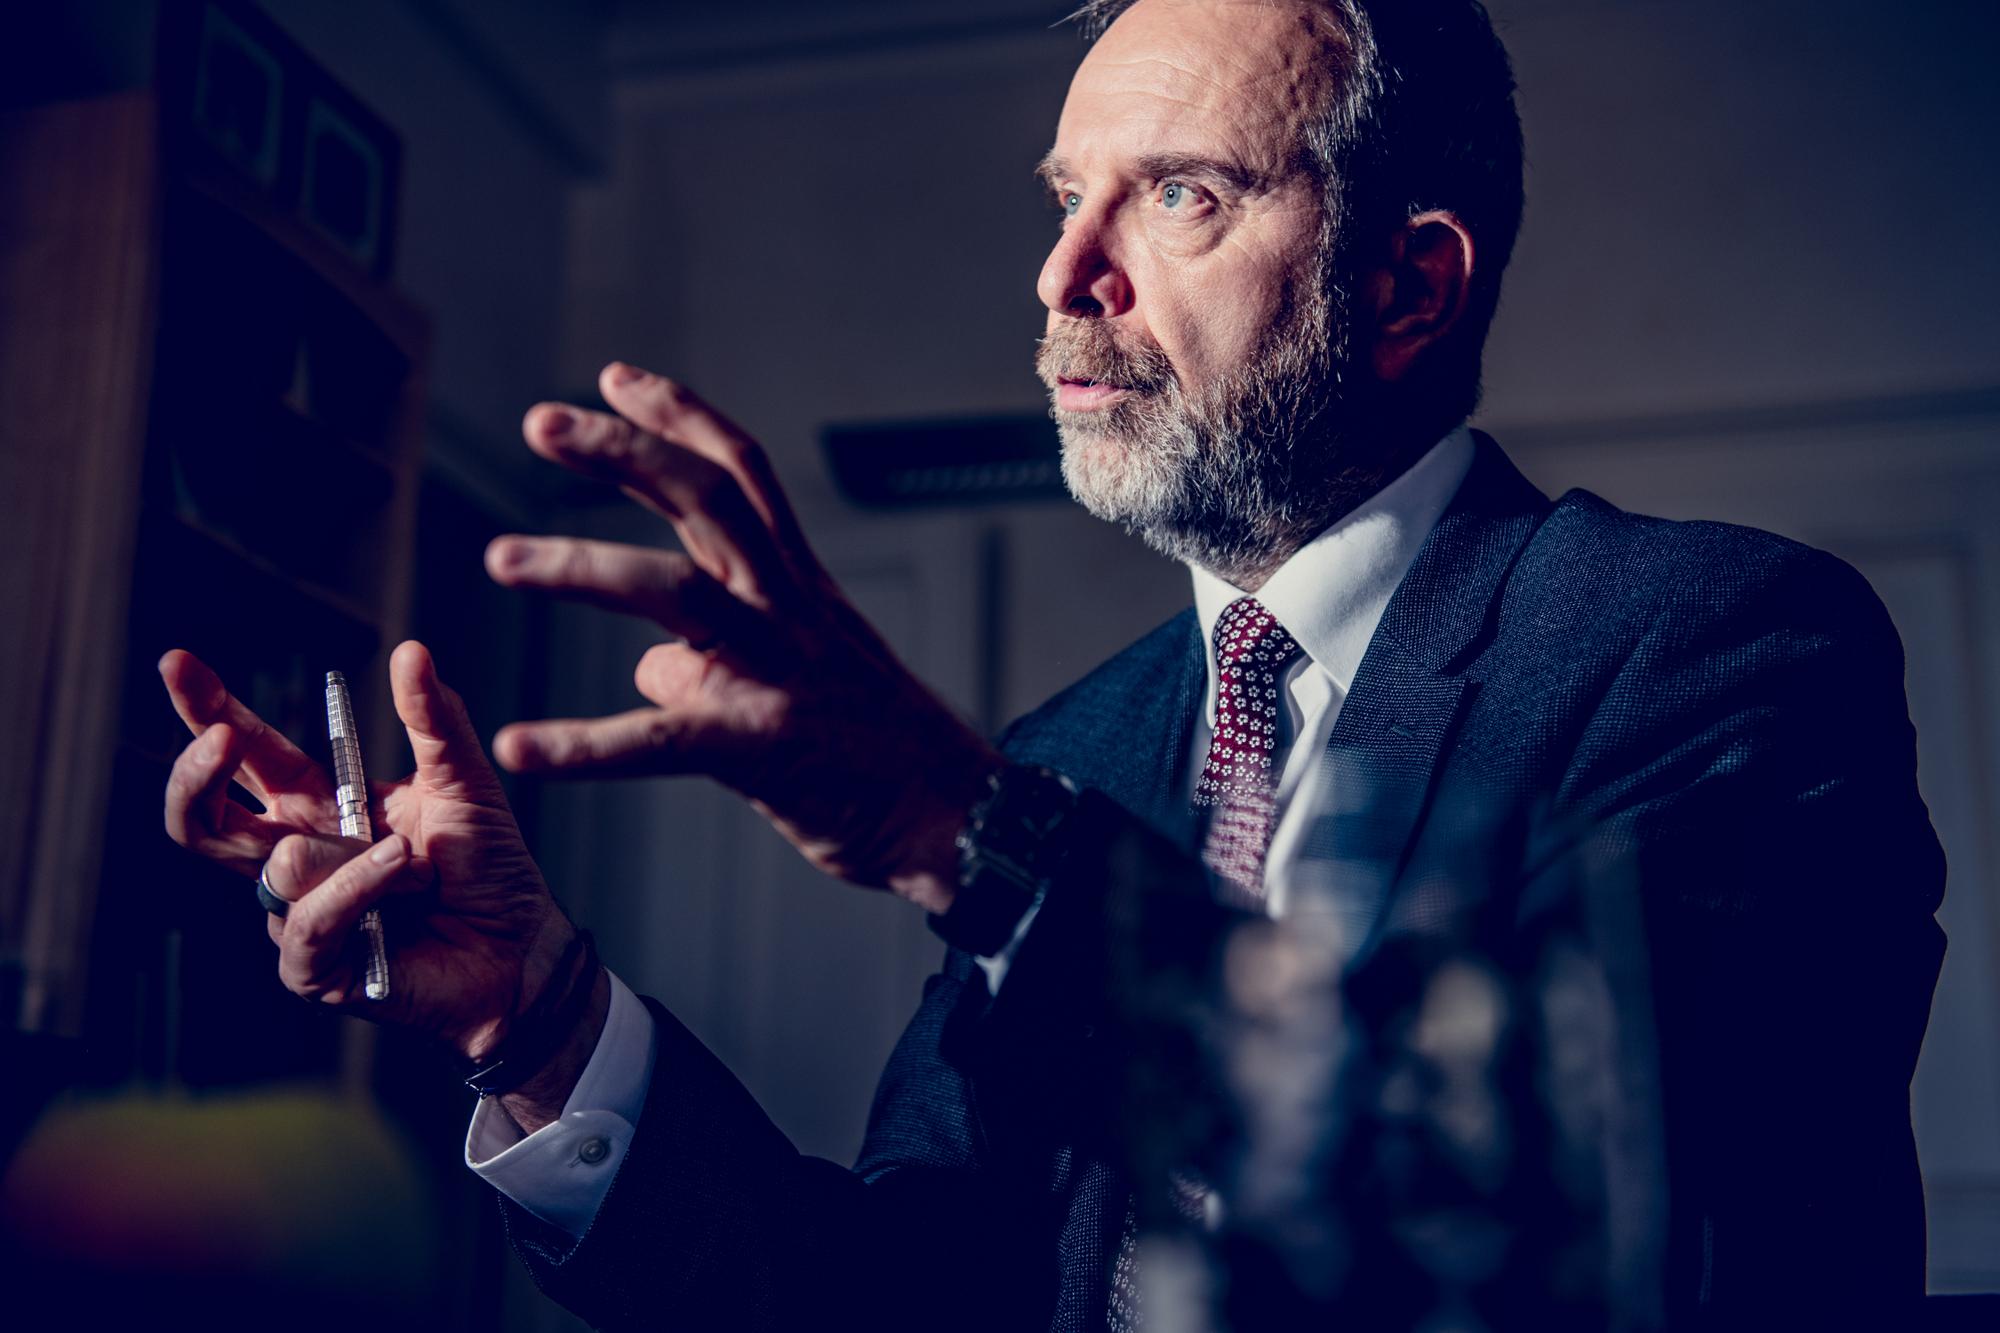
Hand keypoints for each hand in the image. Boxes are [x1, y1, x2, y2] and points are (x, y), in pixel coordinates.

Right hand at [160, 642, 581, 1070]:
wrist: (522, 948)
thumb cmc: (489, 868)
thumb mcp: (464, 782)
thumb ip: (434, 720)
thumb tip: (411, 649)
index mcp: (318, 806)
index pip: (247, 756)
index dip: (208, 709)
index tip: (177, 662)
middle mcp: (292, 858)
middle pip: (201, 817)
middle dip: (198, 771)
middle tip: (221, 736)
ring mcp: (294, 914)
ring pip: (278, 865)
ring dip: (356, 855)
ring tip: (418, 864)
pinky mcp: (310, 968)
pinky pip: (309, 919)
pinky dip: (361, 889)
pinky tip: (405, 879)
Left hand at [487, 362, 1002, 913]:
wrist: (958, 822)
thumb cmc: (881, 755)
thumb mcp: (803, 684)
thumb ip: (716, 661)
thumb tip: (647, 666)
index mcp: (800, 588)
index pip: (741, 475)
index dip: (678, 418)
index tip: (614, 379)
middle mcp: (790, 611)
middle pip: (707, 499)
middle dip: (622, 451)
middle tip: (541, 423)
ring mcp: (778, 672)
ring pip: (674, 593)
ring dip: (580, 567)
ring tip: (501, 560)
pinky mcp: (763, 747)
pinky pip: (657, 739)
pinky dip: (580, 746)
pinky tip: (516, 748)